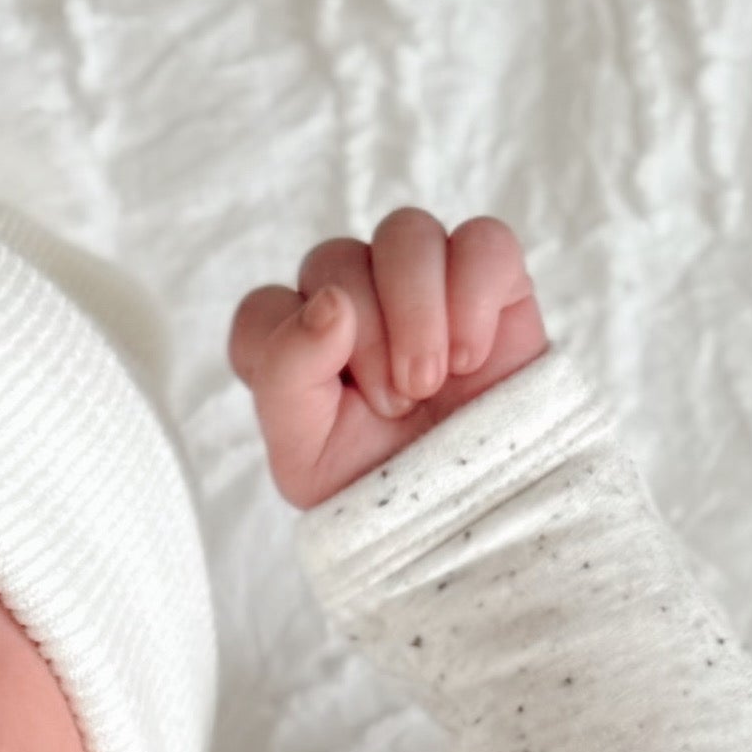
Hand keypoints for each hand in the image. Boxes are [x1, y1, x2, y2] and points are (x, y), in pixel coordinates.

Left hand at [229, 211, 547, 509]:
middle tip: (397, 406)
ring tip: (434, 380)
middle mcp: (354, 302)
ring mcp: (422, 284)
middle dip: (366, 337)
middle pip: (334, 260)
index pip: (263, 310)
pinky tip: (472, 356)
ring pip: (406, 233)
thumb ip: (286, 376)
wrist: (471, 518)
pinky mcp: (489, 280)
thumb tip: (331, 300)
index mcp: (298, 348)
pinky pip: (483, 241)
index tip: (330, 406)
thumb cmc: (383, 492)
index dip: (290, 350)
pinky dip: (474, 295)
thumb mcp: (306, 457)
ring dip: (416, 309)